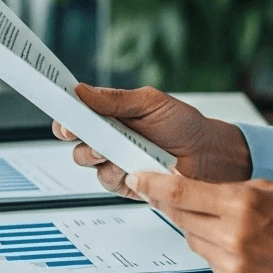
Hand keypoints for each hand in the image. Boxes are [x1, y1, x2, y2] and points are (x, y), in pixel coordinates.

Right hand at [52, 84, 251, 197]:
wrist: (208, 154)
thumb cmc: (183, 124)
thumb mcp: (150, 102)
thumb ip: (116, 98)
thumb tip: (82, 90)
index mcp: (113, 112)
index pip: (80, 111)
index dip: (67, 110)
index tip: (63, 109)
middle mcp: (110, 136)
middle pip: (76, 138)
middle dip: (77, 134)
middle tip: (85, 129)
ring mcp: (115, 160)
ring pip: (86, 159)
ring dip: (96, 153)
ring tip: (114, 147)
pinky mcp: (124, 183)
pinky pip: (106, 180)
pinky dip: (113, 172)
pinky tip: (128, 166)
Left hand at [126, 171, 272, 272]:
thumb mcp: (266, 187)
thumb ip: (225, 189)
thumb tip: (190, 189)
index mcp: (242, 204)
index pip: (181, 193)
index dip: (152, 185)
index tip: (138, 178)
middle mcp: (235, 237)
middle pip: (182, 218)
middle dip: (174, 205)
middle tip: (174, 194)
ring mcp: (235, 266)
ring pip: (194, 241)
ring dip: (199, 228)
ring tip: (227, 221)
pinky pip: (210, 262)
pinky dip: (216, 249)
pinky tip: (239, 242)